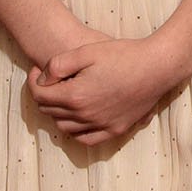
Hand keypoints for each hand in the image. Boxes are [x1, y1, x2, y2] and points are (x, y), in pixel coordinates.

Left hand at [27, 32, 179, 145]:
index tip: (39, 71)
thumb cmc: (123, 55)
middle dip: (44, 95)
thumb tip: (43, 79)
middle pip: (50, 112)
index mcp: (75, 96)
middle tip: (50, 80)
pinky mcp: (116, 130)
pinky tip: (78, 117)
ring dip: (58, 113)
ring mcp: (102, 125)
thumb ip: (58, 65)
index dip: (33, 81)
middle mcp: (86, 116)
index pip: (39, 96)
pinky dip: (76, 130)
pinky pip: (86, 139)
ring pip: (65, 127)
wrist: (157, 66)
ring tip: (64, 96)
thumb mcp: (86, 51)